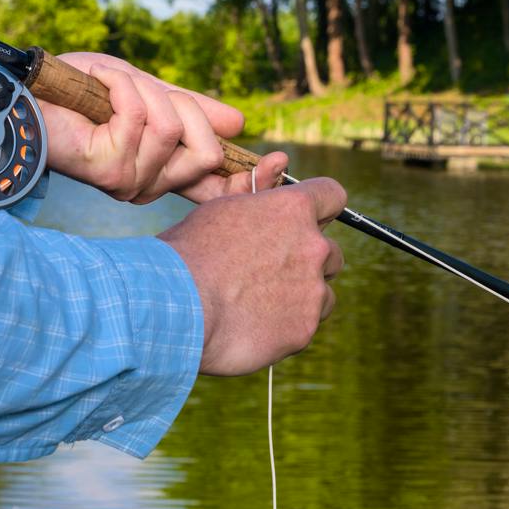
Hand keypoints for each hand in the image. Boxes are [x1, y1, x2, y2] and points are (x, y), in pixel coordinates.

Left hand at [38, 52, 285, 203]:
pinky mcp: (109, 168)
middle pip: (206, 154)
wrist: (29, 93)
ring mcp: (129, 181)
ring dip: (144, 93)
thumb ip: (192, 109)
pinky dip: (121, 85)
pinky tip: (97, 87)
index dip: (253, 181)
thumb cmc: (81, 93)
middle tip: (147, 92)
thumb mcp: (150, 92)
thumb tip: (239, 124)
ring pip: (174, 131)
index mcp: (163, 172)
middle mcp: (149, 185)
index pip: (218, 191)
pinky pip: (141, 117)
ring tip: (111, 89)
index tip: (278, 161)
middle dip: (184, 107)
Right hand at [159, 177, 345, 375]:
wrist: (175, 305)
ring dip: (302, 296)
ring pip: (323, 292)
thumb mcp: (222, 210)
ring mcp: (312, 290)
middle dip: (308, 260)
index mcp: (293, 208)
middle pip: (331, 251)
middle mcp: (312, 246)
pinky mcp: (304, 328)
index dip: (322, 208)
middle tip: (271, 272)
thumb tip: (273, 180)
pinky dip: (287, 327)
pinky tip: (255, 326)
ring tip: (260, 303)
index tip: (309, 220)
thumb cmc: (189, 253)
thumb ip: (258, 202)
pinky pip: (306, 325)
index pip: (333, 195)